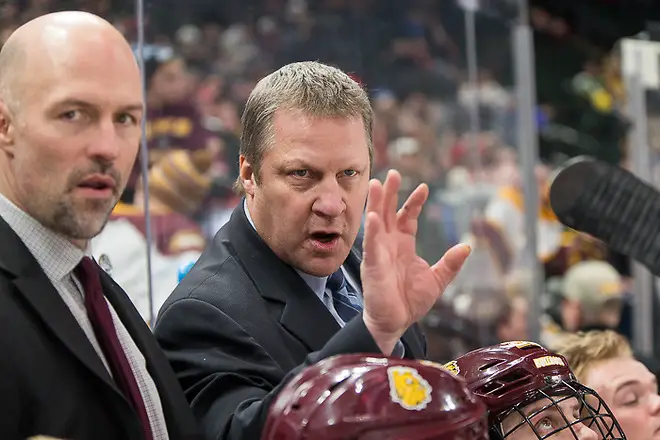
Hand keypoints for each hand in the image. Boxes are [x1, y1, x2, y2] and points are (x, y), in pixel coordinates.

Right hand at [361, 170, 469, 353]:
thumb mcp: (437, 280)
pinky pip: (371, 245)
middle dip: (390, 193)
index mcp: (404, 245)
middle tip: (392, 173)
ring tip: (375, 183)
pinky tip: (373, 216)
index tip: (423, 187)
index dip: (414, 202)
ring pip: (376, 222)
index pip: (407, 217)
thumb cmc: (410, 302)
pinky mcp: (372, 265)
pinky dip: (372, 230)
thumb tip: (466, 247)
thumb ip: (450, 264)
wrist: (395, 323)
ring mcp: (379, 253)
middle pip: (388, 212)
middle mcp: (389, 244)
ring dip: (376, 203)